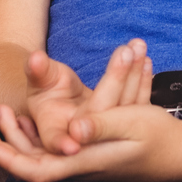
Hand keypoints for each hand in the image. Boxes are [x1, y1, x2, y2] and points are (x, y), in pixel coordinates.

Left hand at [0, 99, 181, 181]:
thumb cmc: (159, 137)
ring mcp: (84, 166)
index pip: (34, 170)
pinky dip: (37, 138)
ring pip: (40, 158)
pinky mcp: (90, 160)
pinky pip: (53, 153)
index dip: (6, 158)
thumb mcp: (132, 123)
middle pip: (30, 166)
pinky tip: (30, 120)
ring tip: (2, 112)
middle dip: (3, 146)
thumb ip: (101, 126)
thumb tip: (73, 130)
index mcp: (84, 162)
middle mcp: (79, 169)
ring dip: (18, 138)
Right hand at [20, 39, 153, 155]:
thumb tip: (35, 58)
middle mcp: (84, 136)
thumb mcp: (38, 83)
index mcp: (56, 130)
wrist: (64, 107)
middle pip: (101, 111)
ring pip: (124, 105)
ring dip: (132, 73)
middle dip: (115, 78)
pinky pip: (136, 101)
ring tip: (137, 45)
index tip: (80, 130)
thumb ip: (38, 72)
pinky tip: (146, 58)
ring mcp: (108, 132)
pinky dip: (142, 79)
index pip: (59, 136)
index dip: (68, 133)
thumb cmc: (46, 92)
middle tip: (125, 51)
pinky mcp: (124, 123)